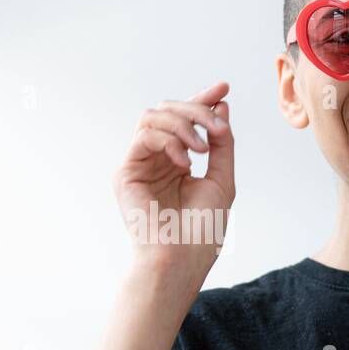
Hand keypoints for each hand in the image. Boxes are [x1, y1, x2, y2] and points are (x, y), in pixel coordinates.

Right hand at [113, 81, 233, 287]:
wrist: (181, 261)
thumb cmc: (202, 231)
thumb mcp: (221, 179)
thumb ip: (222, 143)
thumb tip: (221, 106)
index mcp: (177, 162)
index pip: (185, 122)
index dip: (202, 101)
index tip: (223, 88)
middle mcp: (156, 160)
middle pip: (168, 111)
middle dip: (196, 109)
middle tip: (217, 125)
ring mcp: (139, 165)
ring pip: (153, 116)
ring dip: (183, 124)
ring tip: (202, 148)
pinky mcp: (125, 173)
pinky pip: (143, 135)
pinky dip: (168, 140)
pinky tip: (185, 162)